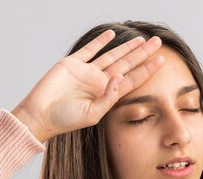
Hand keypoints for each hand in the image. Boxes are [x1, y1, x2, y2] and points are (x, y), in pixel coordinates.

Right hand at [11, 30, 164, 141]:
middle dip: (142, 53)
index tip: (161, 61)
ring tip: (142, 39)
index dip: (146, 70)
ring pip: (112, 55)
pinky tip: (112, 34)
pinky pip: (90, 49)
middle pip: (126, 64)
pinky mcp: (72, 63)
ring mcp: (86, 72)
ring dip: (127, 47)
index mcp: (106, 95)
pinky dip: (100, 41)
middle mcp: (99, 82)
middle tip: (158, 42)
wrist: (40, 115)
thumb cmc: (65, 120)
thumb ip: (108, 97)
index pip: (131, 80)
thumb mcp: (92, 114)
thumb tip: (119, 77)